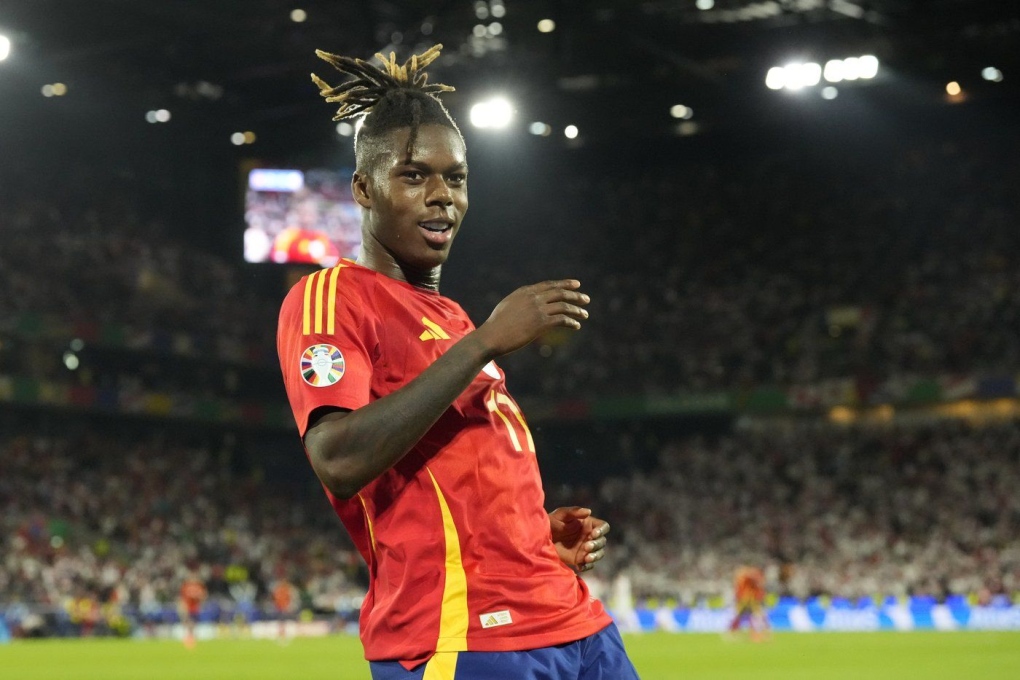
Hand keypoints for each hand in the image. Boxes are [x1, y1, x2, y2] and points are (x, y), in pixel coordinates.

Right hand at [473, 280, 588, 358]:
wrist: (492, 336)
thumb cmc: (497, 325)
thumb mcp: (508, 306)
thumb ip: (521, 302)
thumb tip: (529, 305)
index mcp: (525, 291)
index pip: (549, 285)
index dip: (564, 284)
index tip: (576, 285)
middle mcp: (533, 297)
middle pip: (560, 292)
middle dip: (575, 295)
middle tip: (586, 299)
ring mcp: (538, 309)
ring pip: (564, 305)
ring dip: (577, 310)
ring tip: (585, 314)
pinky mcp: (541, 323)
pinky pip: (562, 320)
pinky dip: (571, 322)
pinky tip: (576, 326)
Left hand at [548, 506, 609, 572]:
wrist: (541, 538)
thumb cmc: (551, 522)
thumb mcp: (561, 514)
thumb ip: (574, 511)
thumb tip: (589, 511)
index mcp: (588, 524)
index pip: (603, 527)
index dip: (601, 530)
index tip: (594, 534)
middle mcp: (590, 537)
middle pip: (602, 541)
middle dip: (597, 545)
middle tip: (586, 546)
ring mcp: (585, 549)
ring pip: (599, 553)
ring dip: (595, 556)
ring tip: (586, 558)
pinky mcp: (580, 559)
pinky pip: (589, 565)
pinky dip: (587, 566)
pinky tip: (580, 567)